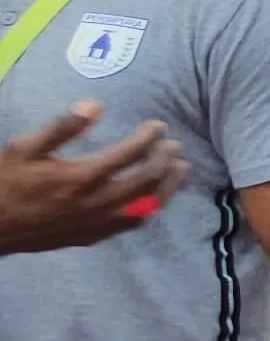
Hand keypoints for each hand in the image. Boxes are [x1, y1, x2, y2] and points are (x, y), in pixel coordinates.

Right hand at [0, 104, 182, 255]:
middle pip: (147, 179)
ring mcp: (98, 222)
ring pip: (147, 205)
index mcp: (82, 176)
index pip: (129, 153)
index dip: (148, 137)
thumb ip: (62, 127)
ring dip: (168, 186)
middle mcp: (97, 201)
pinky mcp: (94, 236)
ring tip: (181, 170)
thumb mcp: (25, 147)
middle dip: (165, 160)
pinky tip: (155, 200)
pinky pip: (132, 224)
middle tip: (175, 146)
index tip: (159, 125)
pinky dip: (150, 209)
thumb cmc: (6, 182)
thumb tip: (95, 104)